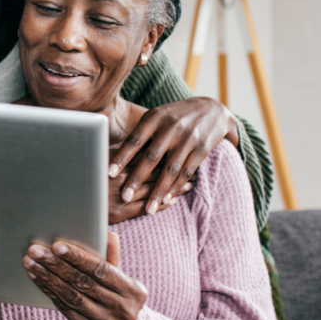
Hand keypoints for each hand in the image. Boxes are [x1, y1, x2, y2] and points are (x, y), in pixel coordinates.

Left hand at [24, 233, 146, 319]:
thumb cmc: (116, 293)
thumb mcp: (120, 276)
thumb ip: (112, 257)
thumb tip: (110, 235)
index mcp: (132, 291)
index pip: (101, 270)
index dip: (79, 258)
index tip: (57, 245)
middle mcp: (121, 309)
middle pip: (82, 283)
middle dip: (56, 265)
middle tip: (35, 250)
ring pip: (70, 296)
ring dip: (47, 277)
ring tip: (30, 261)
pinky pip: (64, 307)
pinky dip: (48, 290)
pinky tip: (36, 277)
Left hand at [109, 97, 235, 215]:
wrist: (211, 110)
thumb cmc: (173, 116)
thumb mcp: (155, 117)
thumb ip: (139, 134)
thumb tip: (112, 154)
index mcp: (154, 118)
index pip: (133, 140)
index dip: (121, 158)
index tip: (108, 174)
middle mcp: (170, 128)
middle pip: (151, 157)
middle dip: (136, 179)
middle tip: (124, 197)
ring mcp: (187, 139)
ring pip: (170, 169)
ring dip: (158, 191)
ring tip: (148, 209)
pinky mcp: (201, 149)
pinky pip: (186, 172)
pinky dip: (175, 187)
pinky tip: (166, 200)